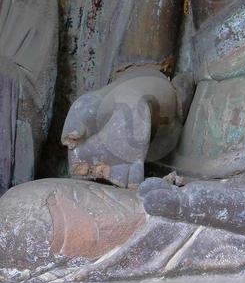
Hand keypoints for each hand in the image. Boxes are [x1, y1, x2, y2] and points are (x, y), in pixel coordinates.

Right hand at [61, 70, 182, 187]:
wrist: (123, 99)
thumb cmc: (96, 106)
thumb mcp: (81, 109)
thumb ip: (73, 123)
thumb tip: (70, 139)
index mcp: (82, 154)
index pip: (78, 170)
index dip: (81, 171)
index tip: (86, 165)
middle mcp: (99, 163)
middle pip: (97, 179)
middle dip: (101, 179)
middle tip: (106, 168)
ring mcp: (117, 164)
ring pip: (116, 181)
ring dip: (119, 182)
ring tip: (122, 177)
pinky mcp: (135, 161)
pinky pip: (135, 179)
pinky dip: (136, 184)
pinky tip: (137, 182)